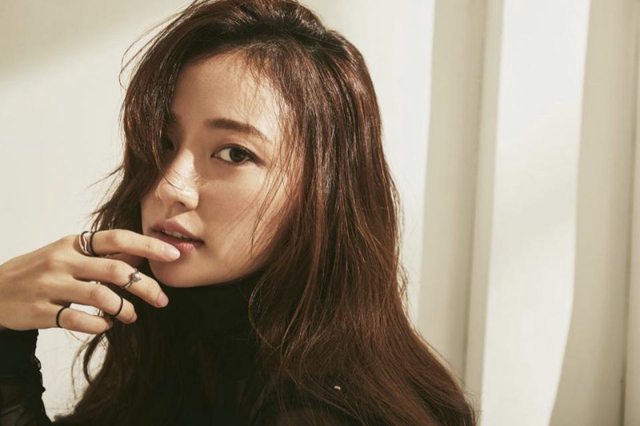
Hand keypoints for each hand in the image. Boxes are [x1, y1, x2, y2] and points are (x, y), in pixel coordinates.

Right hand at [0, 230, 180, 333]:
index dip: (149, 245)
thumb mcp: (69, 253)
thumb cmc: (41, 271)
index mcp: (73, 243)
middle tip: (162, 299)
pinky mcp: (40, 312)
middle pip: (116, 271)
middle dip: (146, 286)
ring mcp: (50, 286)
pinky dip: (100, 324)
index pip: (118, 238)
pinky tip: (107, 325)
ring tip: (132, 315)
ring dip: (125, 309)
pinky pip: (79, 320)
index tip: (174, 254)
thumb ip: (103, 255)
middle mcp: (63, 261)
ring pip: (101, 297)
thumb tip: (142, 253)